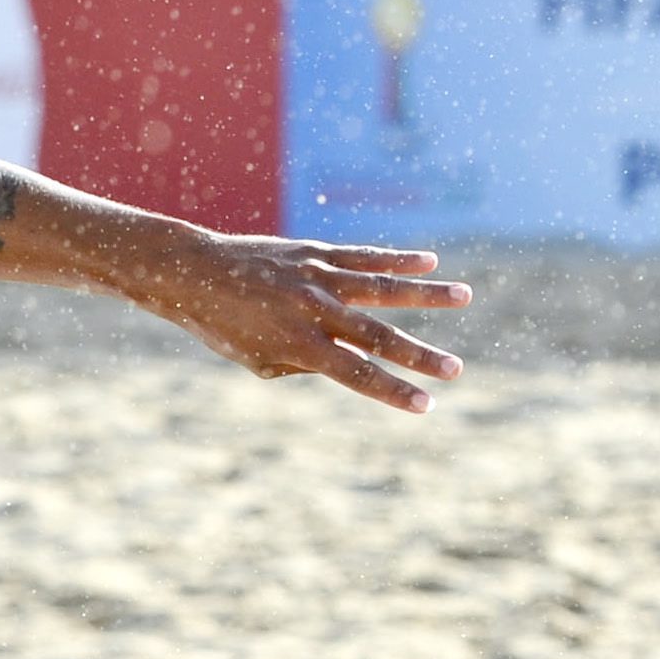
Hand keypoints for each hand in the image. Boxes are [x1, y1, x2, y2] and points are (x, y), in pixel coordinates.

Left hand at [125, 228, 470, 412]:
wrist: (194, 273)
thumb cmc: (225, 326)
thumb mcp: (259, 359)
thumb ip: (306, 363)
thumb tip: (351, 359)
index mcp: (299, 345)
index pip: (356, 374)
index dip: (393, 392)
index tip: (426, 406)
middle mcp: (313, 311)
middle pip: (378, 337)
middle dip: (420, 356)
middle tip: (457, 370)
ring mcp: (318, 278)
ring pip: (382, 287)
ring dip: (427, 293)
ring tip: (465, 296)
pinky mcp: (316, 252)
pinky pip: (363, 256)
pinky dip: (396, 259)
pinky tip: (428, 262)